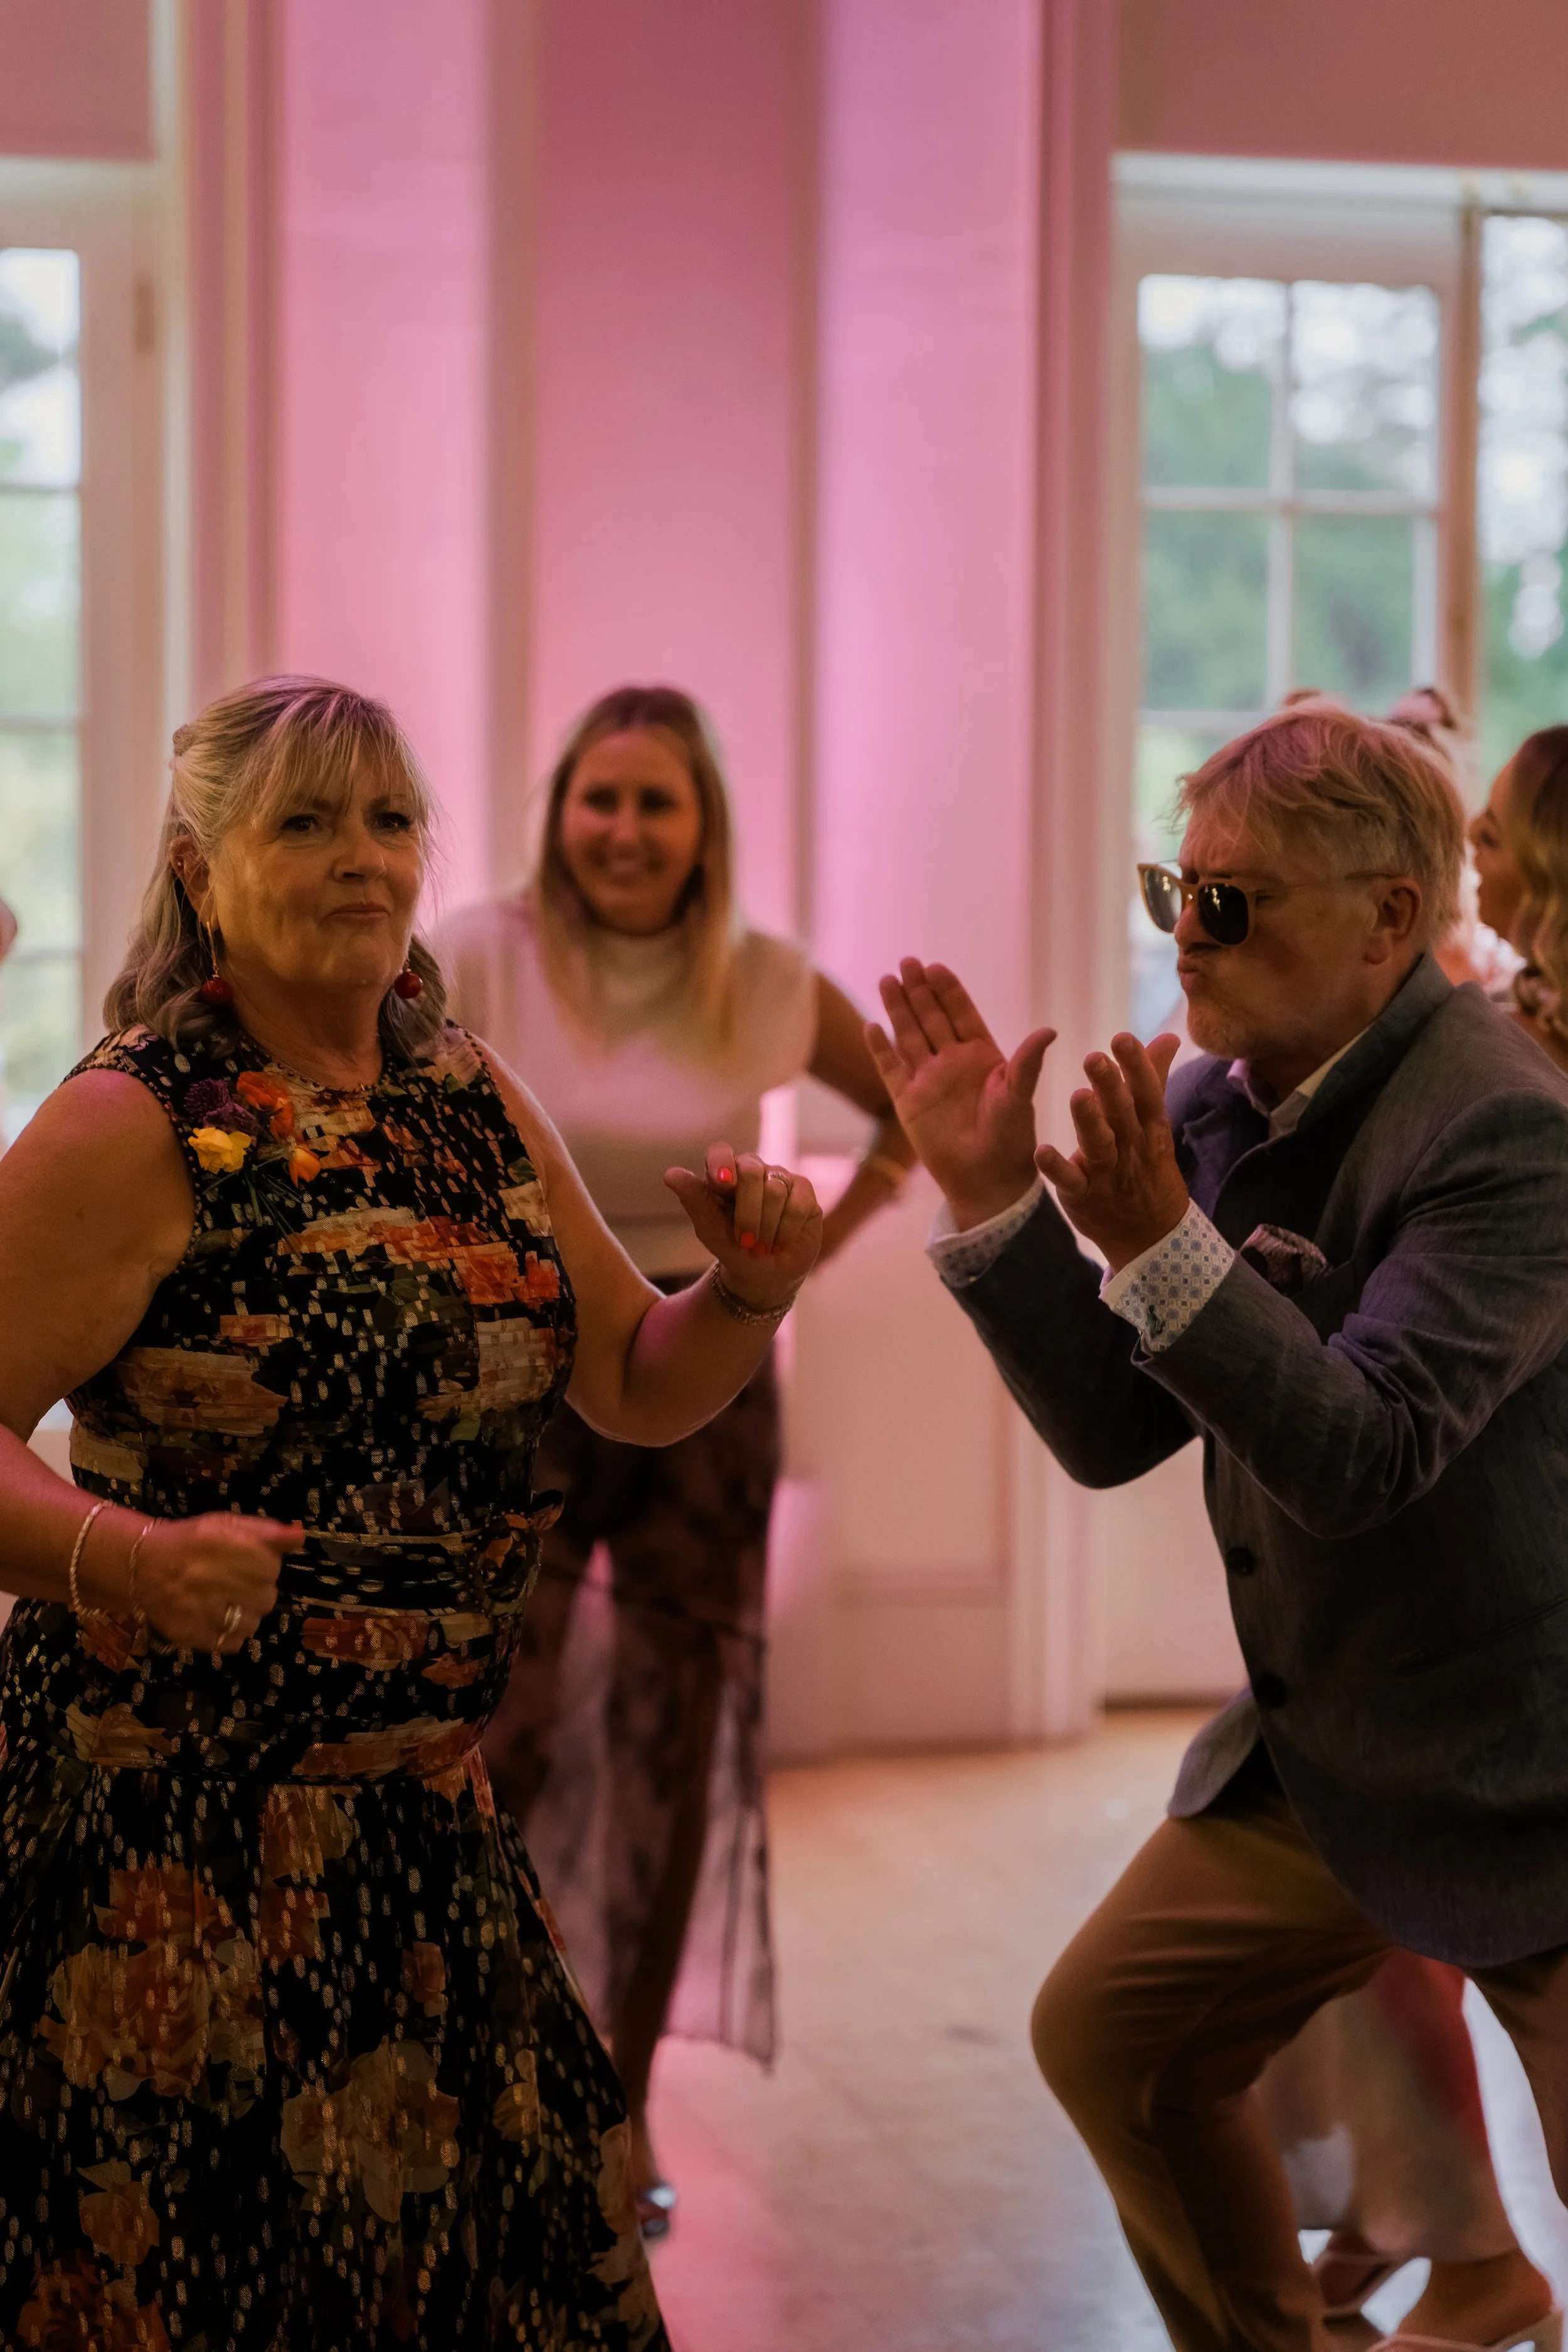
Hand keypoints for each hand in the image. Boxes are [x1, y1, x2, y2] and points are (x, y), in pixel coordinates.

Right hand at [133, 1512, 297, 1651]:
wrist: (143, 1566)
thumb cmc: (193, 1542)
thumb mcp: (228, 1525)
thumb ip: (267, 1531)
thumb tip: (300, 1537)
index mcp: (224, 1544)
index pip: (271, 1568)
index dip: (263, 1566)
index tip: (248, 1563)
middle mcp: (213, 1576)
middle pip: (267, 1598)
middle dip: (256, 1590)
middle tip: (232, 1583)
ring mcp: (202, 1610)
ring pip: (253, 1623)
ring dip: (244, 1614)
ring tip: (223, 1601)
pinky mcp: (194, 1635)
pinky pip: (234, 1643)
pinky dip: (229, 1633)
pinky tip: (215, 1617)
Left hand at [665, 1143, 822, 1307]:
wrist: (763, 1274)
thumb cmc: (732, 1247)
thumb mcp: (709, 1229)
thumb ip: (694, 1200)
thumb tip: (670, 1174)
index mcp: (724, 1175)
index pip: (721, 1151)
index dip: (722, 1164)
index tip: (723, 1186)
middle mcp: (753, 1169)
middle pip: (751, 1171)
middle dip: (747, 1213)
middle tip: (745, 1240)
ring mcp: (780, 1178)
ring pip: (775, 1190)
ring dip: (766, 1228)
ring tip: (761, 1246)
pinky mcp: (804, 1192)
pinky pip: (797, 1203)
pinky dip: (786, 1230)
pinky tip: (780, 1242)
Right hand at [866, 960, 1053, 1228]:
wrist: (987, 1180)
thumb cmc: (1011, 1140)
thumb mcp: (1020, 1096)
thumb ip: (1028, 1063)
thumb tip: (1049, 1031)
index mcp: (981, 1056)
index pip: (961, 1014)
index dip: (948, 991)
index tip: (935, 968)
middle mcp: (952, 1063)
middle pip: (931, 1018)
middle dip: (920, 991)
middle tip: (907, 962)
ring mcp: (928, 1080)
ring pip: (909, 1036)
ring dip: (899, 1010)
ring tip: (887, 980)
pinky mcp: (908, 1102)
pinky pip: (891, 1069)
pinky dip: (881, 1048)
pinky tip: (872, 1026)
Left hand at [1035, 1032, 1187, 1270]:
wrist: (1152, 1237)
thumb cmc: (1148, 1169)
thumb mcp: (1155, 1125)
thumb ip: (1154, 1078)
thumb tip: (1167, 1036)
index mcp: (1149, 1129)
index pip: (1146, 1094)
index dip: (1137, 1067)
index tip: (1123, 1038)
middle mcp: (1130, 1149)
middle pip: (1122, 1115)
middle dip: (1110, 1087)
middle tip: (1095, 1057)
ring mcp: (1107, 1174)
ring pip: (1099, 1145)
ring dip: (1089, 1121)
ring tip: (1077, 1095)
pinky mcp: (1082, 1194)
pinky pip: (1069, 1181)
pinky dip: (1056, 1168)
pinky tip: (1041, 1151)